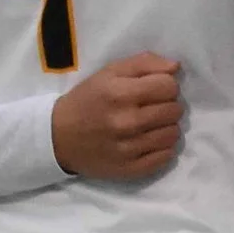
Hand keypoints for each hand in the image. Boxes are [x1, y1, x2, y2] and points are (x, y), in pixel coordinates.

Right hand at [51, 53, 183, 179]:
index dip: (165, 85)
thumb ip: (144, 63)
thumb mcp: (109, 72)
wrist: (58, 137)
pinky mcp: (131, 169)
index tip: (154, 89)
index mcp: (120, 93)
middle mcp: (127, 122)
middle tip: (151, 107)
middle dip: (167, 105)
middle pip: (175, 110)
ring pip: (173, 134)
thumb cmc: (87, 100)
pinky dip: (162, 148)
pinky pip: (166, 157)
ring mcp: (129, 148)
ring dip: (166, 127)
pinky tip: (147, 141)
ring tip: (150, 125)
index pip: (169, 86)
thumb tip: (176, 67)